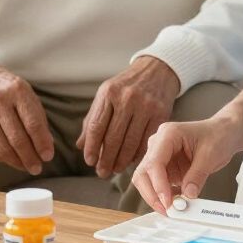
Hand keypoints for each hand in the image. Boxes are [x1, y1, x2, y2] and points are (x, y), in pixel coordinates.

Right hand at [0, 53, 54, 174]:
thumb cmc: (6, 88)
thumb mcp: (26, 94)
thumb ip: (37, 118)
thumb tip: (46, 146)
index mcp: (17, 91)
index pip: (33, 123)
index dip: (42, 143)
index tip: (48, 156)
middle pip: (17, 139)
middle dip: (30, 158)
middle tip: (37, 168)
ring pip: (1, 148)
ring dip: (16, 162)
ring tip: (26, 166)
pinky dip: (1, 159)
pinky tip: (10, 160)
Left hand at [75, 56, 180, 178]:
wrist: (157, 69)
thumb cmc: (127, 85)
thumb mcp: (106, 94)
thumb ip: (93, 119)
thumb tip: (81, 146)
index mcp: (109, 92)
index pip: (96, 126)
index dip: (92, 148)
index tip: (89, 161)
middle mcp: (127, 98)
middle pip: (113, 138)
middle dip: (106, 160)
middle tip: (102, 172)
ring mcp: (146, 106)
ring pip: (130, 142)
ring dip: (121, 161)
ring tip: (115, 169)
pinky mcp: (161, 113)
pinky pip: (147, 140)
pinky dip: (138, 154)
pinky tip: (131, 160)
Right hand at [132, 115, 241, 213]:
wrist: (224, 133)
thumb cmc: (217, 135)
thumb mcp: (210, 155)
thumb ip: (197, 176)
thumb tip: (188, 196)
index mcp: (168, 134)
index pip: (154, 163)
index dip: (158, 185)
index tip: (167, 202)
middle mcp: (159, 144)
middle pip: (143, 173)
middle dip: (152, 194)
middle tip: (167, 210)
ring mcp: (161, 156)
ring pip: (147, 181)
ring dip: (159, 197)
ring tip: (176, 208)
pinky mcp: (166, 167)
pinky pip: (160, 185)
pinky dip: (167, 196)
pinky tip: (180, 200)